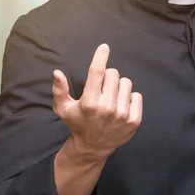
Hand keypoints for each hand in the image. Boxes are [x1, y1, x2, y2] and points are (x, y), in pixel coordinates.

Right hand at [52, 43, 142, 161]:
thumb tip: (57, 72)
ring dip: (118, 87)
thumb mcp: (63, 108)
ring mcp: (122, 114)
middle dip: (107, 78)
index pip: (97, 72)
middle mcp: (107, 107)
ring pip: (126, 83)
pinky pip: (136, 95)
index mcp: (89, 102)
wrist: (93, 147)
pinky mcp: (134, 120)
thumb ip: (59, 90)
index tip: (104, 47)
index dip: (101, 56)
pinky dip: (129, 98)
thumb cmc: (77, 124)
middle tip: (102, 90)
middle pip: (114, 74)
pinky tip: (120, 107)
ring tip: (111, 99)